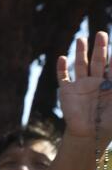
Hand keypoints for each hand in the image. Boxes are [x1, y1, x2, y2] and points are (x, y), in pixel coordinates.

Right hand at [57, 31, 111, 146]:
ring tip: (81, 39)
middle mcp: (95, 83)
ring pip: (80, 65)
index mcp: (109, 86)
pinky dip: (61, 68)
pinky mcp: (67, 91)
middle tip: (101, 34)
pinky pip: (63, 77)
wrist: (88, 136)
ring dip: (80, 52)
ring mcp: (80, 86)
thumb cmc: (107, 123)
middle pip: (98, 61)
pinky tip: (62, 58)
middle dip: (100, 48)